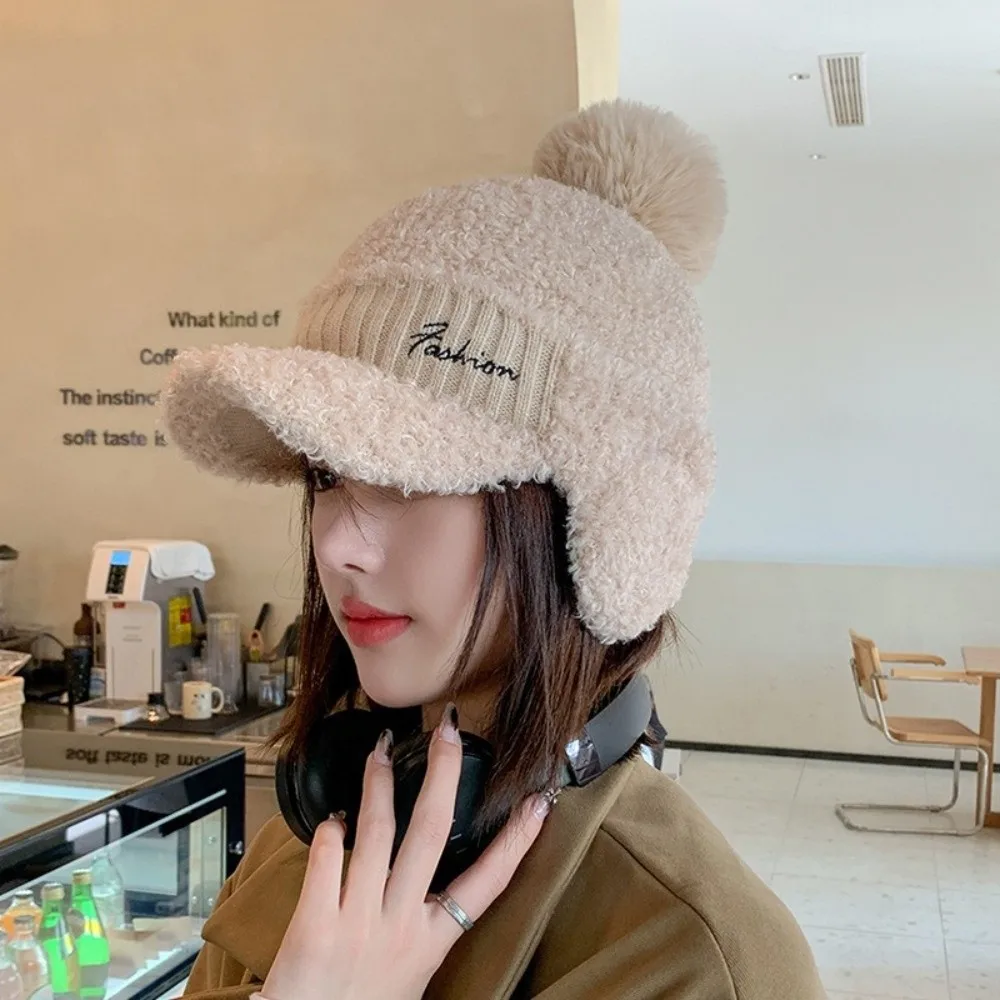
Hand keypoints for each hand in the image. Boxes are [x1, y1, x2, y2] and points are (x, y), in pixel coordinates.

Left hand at [261, 707, 550, 999]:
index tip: (538, 802)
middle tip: (449, 731)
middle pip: (432, 832)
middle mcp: (401, 924)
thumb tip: (431, 879)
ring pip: (377, 832)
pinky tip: (333, 819)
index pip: (488, 882)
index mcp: (432, 941)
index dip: (517, 840)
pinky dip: (329, 830)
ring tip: (380, 751)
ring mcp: (359, 920)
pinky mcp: (316, 923)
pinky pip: (326, 856)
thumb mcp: (410, 972)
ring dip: (380, 783)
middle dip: (444, 774)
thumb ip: (419, 923)